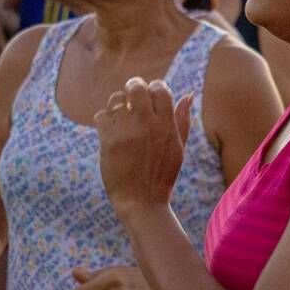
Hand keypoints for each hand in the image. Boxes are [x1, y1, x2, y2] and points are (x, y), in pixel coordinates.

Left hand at [95, 77, 193, 220]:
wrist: (142, 202)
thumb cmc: (162, 176)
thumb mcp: (178, 147)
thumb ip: (182, 120)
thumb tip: (189, 95)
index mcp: (166, 124)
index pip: (160, 89)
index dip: (154, 87)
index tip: (150, 95)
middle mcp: (147, 124)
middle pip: (136, 88)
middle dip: (133, 87)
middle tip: (130, 97)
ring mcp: (127, 131)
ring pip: (116, 99)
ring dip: (117, 104)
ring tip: (119, 116)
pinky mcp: (109, 141)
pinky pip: (101, 116)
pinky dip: (104, 120)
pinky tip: (109, 130)